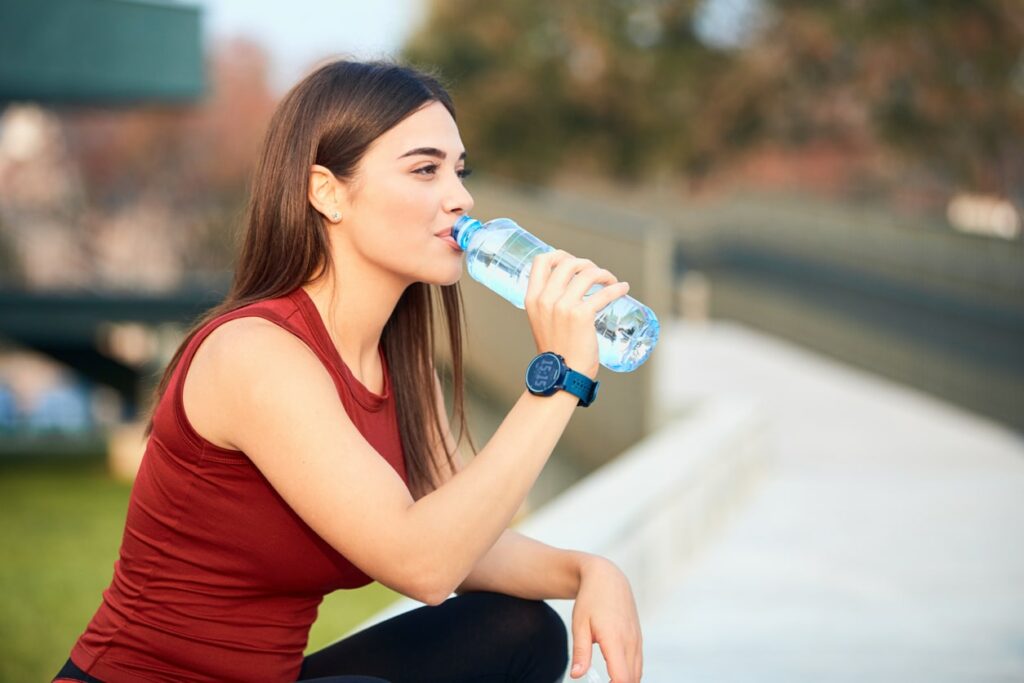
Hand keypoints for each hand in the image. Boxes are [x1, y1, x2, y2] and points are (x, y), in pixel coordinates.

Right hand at [524, 250, 629, 378]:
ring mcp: (563, 306)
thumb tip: (568, 292)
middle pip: (568, 262)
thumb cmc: (556, 353)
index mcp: (533, 299)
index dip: (559, 255)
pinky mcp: (582, 315)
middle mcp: (546, 299)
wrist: (561, 375)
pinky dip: (617, 288)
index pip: (541, 261)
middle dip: (586, 264)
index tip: (572, 261)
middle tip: (596, 274)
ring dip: (603, 273)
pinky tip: (623, 288)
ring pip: (587, 273)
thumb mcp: (542, 323)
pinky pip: (604, 293)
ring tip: (611, 280)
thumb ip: (549, 307)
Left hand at [570, 556, 643, 681]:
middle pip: (632, 680)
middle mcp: (630, 641)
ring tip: (607, 681)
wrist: (608, 577)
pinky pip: (638, 663)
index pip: (622, 678)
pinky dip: (630, 673)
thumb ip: (580, 652)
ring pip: (637, 673)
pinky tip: (615, 673)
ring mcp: (637, 640)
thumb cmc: (590, 600)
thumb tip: (576, 675)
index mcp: (614, 639)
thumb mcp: (579, 625)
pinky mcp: (638, 638)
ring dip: (625, 681)